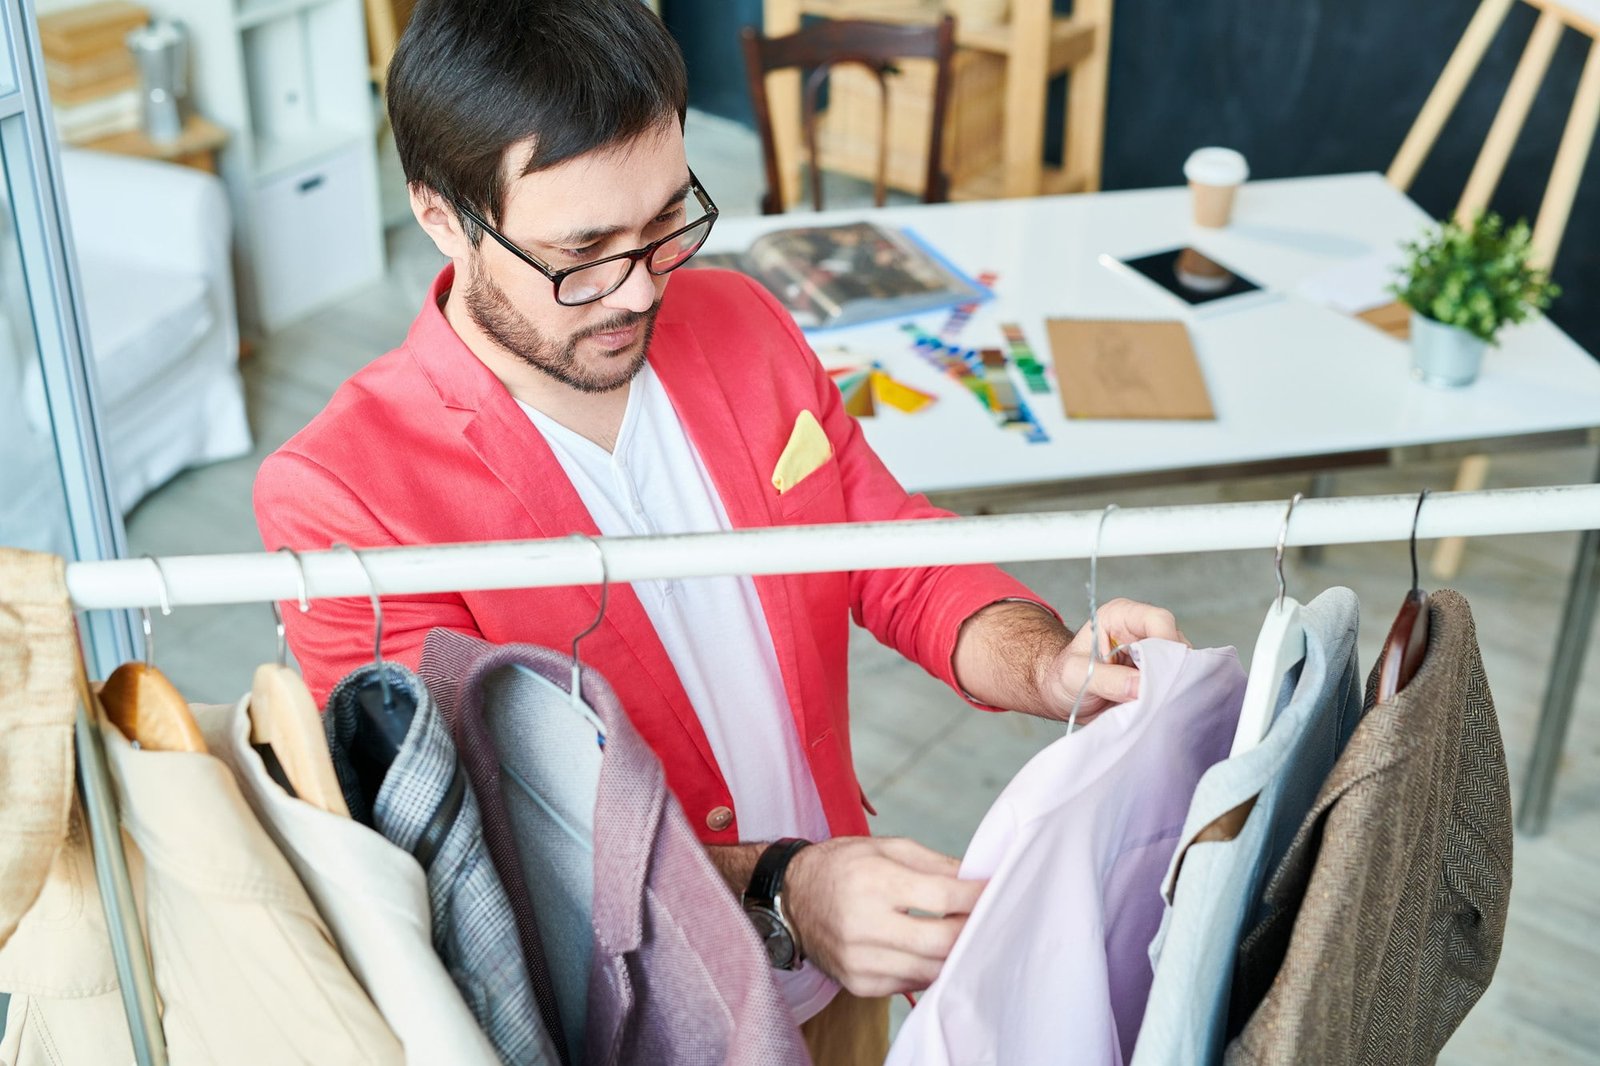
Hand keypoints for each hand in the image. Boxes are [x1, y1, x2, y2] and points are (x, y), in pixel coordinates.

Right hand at [782, 836, 983, 997]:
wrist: (791, 897)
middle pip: (941, 940)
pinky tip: (933, 953)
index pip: (943, 896)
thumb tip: (977, 879)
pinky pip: (909, 985)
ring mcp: (860, 959)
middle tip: (987, 919)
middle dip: (972, 930)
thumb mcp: (887, 848)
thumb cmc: (843, 866)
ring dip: (954, 955)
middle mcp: (864, 923)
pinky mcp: (857, 983)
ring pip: (929, 970)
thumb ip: (935, 864)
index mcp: (874, 880)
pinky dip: (928, 970)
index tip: (994, 891)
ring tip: (966, 936)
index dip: (976, 895)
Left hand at [1040, 597, 1187, 724]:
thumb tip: (1141, 687)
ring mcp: (1155, 653)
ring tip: (1149, 704)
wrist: (1063, 696)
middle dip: (1169, 672)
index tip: (1158, 675)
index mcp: (1121, 616)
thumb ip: (1106, 679)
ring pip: (1181, 666)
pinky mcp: (1160, 674)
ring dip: (1168, 687)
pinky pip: (1176, 684)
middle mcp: (1143, 630)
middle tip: (1155, 697)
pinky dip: (1168, 697)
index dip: (1165, 645)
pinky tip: (1154, 707)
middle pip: (1176, 645)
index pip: (1158, 620)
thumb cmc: (1063, 677)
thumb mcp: (1075, 675)